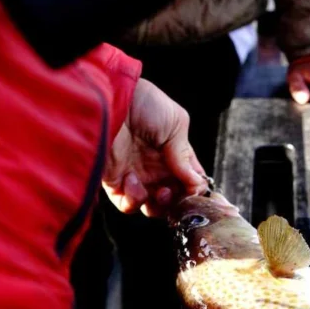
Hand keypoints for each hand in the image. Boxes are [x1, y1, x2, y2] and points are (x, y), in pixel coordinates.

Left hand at [104, 78, 206, 216]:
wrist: (112, 101)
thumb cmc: (145, 104)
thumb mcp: (176, 123)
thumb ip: (185, 156)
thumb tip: (196, 183)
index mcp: (174, 154)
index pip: (189, 180)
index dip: (195, 189)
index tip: (197, 190)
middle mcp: (156, 168)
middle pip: (174, 199)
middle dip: (179, 202)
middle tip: (177, 191)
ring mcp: (136, 176)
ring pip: (153, 207)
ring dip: (160, 205)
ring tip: (160, 191)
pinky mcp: (115, 183)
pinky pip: (128, 205)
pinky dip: (135, 199)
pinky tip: (133, 179)